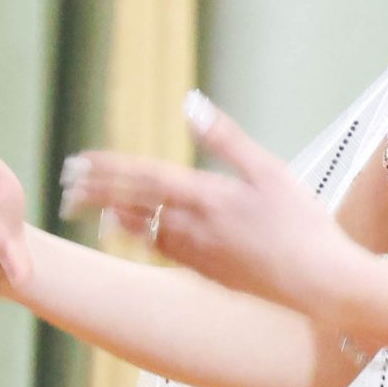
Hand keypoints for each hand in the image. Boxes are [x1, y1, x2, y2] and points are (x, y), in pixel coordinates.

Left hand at [61, 89, 375, 324]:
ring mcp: (199, 256)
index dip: (107, 168)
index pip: (143, 176)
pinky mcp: (211, 276)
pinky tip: (144, 240)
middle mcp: (193, 227)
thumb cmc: (301, 222)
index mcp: (205, 196)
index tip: (77, 162)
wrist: (319, 284)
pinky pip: (166, 256)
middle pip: (133, 206)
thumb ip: (225, 137)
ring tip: (97, 212)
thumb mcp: (269, 170)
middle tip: (67, 188)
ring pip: (145, 234)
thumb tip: (190, 102)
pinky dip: (146, 243)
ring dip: (118, 219)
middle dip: (97, 193)